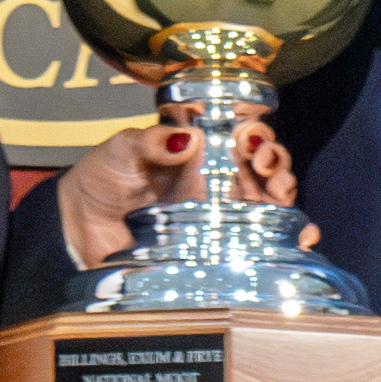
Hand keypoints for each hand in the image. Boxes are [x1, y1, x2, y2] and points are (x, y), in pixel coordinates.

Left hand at [52, 91, 307, 269]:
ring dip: (286, 196)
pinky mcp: (217, 246)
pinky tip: (302, 237)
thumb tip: (189, 138)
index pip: (244, 135)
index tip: (253, 141)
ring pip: (271, 201)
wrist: (78, 223)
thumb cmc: (103, 175)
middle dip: (278, 164)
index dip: (259, 134)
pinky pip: (261, 242)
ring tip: (281, 196)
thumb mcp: (123, 148)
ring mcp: (220, 214)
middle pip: (266, 167)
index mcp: (200, 148)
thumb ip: (152, 141)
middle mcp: (217, 178)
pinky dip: (289, 238)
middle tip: (268, 170)